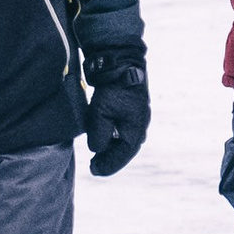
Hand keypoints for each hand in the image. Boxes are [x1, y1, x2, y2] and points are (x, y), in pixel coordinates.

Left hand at [84, 54, 149, 177]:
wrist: (123, 63)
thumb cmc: (114, 88)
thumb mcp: (101, 113)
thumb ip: (99, 135)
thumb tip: (97, 150)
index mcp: (136, 131)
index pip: (121, 156)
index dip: (107, 166)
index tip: (94, 171)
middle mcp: (140, 126)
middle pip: (124, 150)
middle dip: (110, 159)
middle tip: (94, 166)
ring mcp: (137, 118)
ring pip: (124, 140)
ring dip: (111, 148)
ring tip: (97, 155)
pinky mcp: (131, 110)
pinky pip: (123, 130)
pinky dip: (113, 137)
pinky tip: (104, 138)